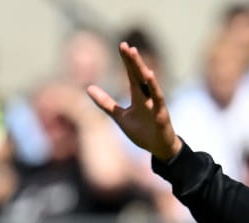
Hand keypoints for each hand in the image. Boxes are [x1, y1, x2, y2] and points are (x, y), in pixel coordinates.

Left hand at [87, 41, 181, 160]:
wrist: (158, 150)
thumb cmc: (142, 132)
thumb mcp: (120, 117)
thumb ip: (105, 103)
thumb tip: (88, 87)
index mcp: (138, 96)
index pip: (131, 74)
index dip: (126, 60)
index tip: (122, 45)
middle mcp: (147, 96)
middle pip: (138, 75)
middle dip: (132, 60)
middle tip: (125, 45)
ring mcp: (155, 104)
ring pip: (148, 82)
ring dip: (141, 68)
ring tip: (134, 54)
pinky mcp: (161, 113)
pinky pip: (158, 97)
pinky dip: (154, 86)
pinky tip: (149, 74)